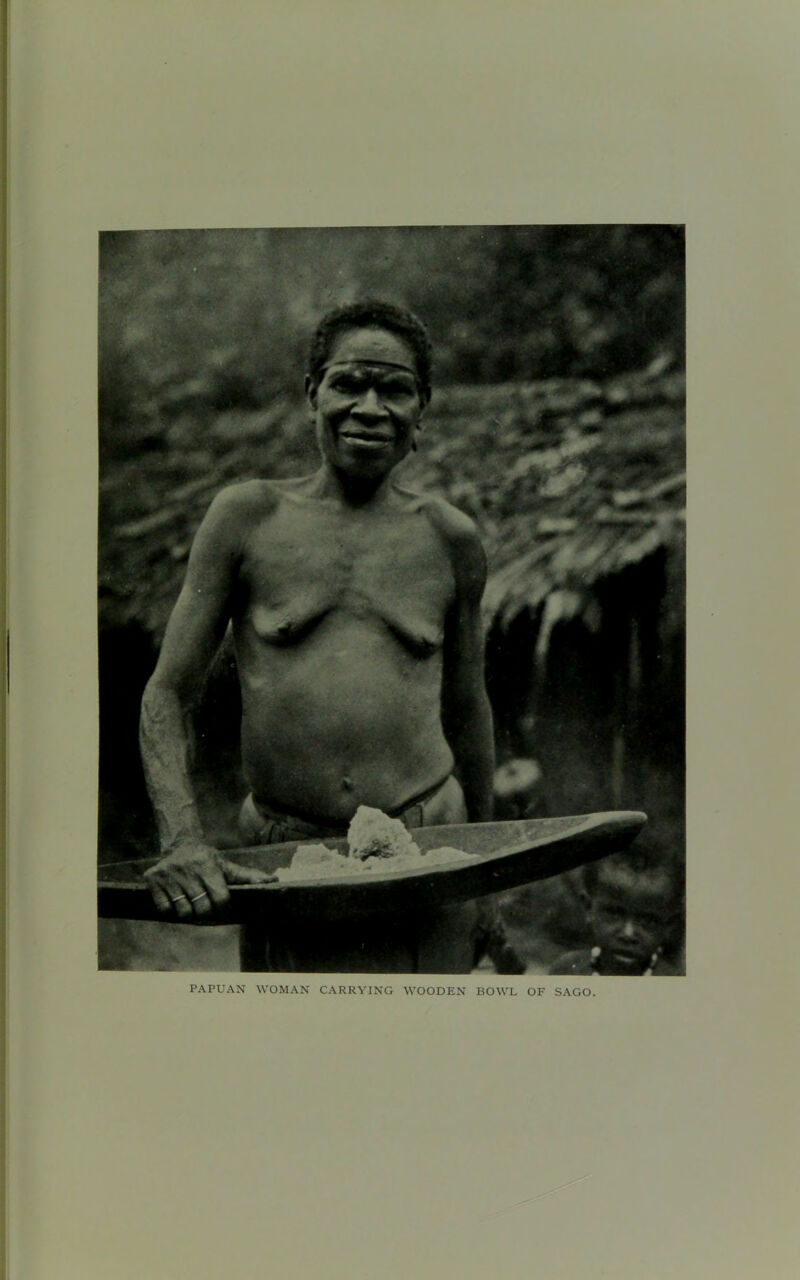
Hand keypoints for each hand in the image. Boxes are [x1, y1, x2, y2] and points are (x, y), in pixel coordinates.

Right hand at [144, 842, 275, 919]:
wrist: (179, 843)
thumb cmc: (207, 859)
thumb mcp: (226, 864)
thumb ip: (248, 876)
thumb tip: (273, 882)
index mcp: (206, 864)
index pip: (220, 898)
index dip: (223, 906)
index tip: (222, 906)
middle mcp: (186, 868)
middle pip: (201, 908)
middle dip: (206, 911)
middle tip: (205, 904)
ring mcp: (168, 874)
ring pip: (183, 911)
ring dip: (189, 911)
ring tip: (191, 900)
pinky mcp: (152, 879)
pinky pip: (164, 909)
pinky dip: (171, 909)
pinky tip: (176, 897)